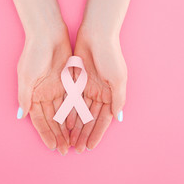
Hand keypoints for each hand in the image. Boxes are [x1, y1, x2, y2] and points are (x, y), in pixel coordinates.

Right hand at [17, 25, 70, 154]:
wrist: (48, 34)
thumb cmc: (34, 54)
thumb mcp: (26, 77)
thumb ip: (25, 97)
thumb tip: (21, 115)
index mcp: (33, 94)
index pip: (40, 120)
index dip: (46, 134)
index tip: (53, 147)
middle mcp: (44, 94)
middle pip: (52, 120)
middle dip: (58, 135)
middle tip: (65, 150)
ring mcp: (57, 89)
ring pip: (63, 113)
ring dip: (67, 128)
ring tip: (74, 142)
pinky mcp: (68, 82)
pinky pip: (73, 101)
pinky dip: (76, 113)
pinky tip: (80, 125)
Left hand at [67, 26, 126, 152]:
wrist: (97, 34)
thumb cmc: (110, 56)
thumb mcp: (118, 79)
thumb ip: (118, 99)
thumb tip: (117, 118)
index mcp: (111, 94)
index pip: (103, 120)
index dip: (97, 134)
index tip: (91, 147)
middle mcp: (100, 93)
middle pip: (91, 118)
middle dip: (85, 134)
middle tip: (78, 148)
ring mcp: (87, 87)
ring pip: (80, 112)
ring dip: (76, 126)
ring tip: (70, 140)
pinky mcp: (76, 80)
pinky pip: (72, 100)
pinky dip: (69, 112)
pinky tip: (65, 124)